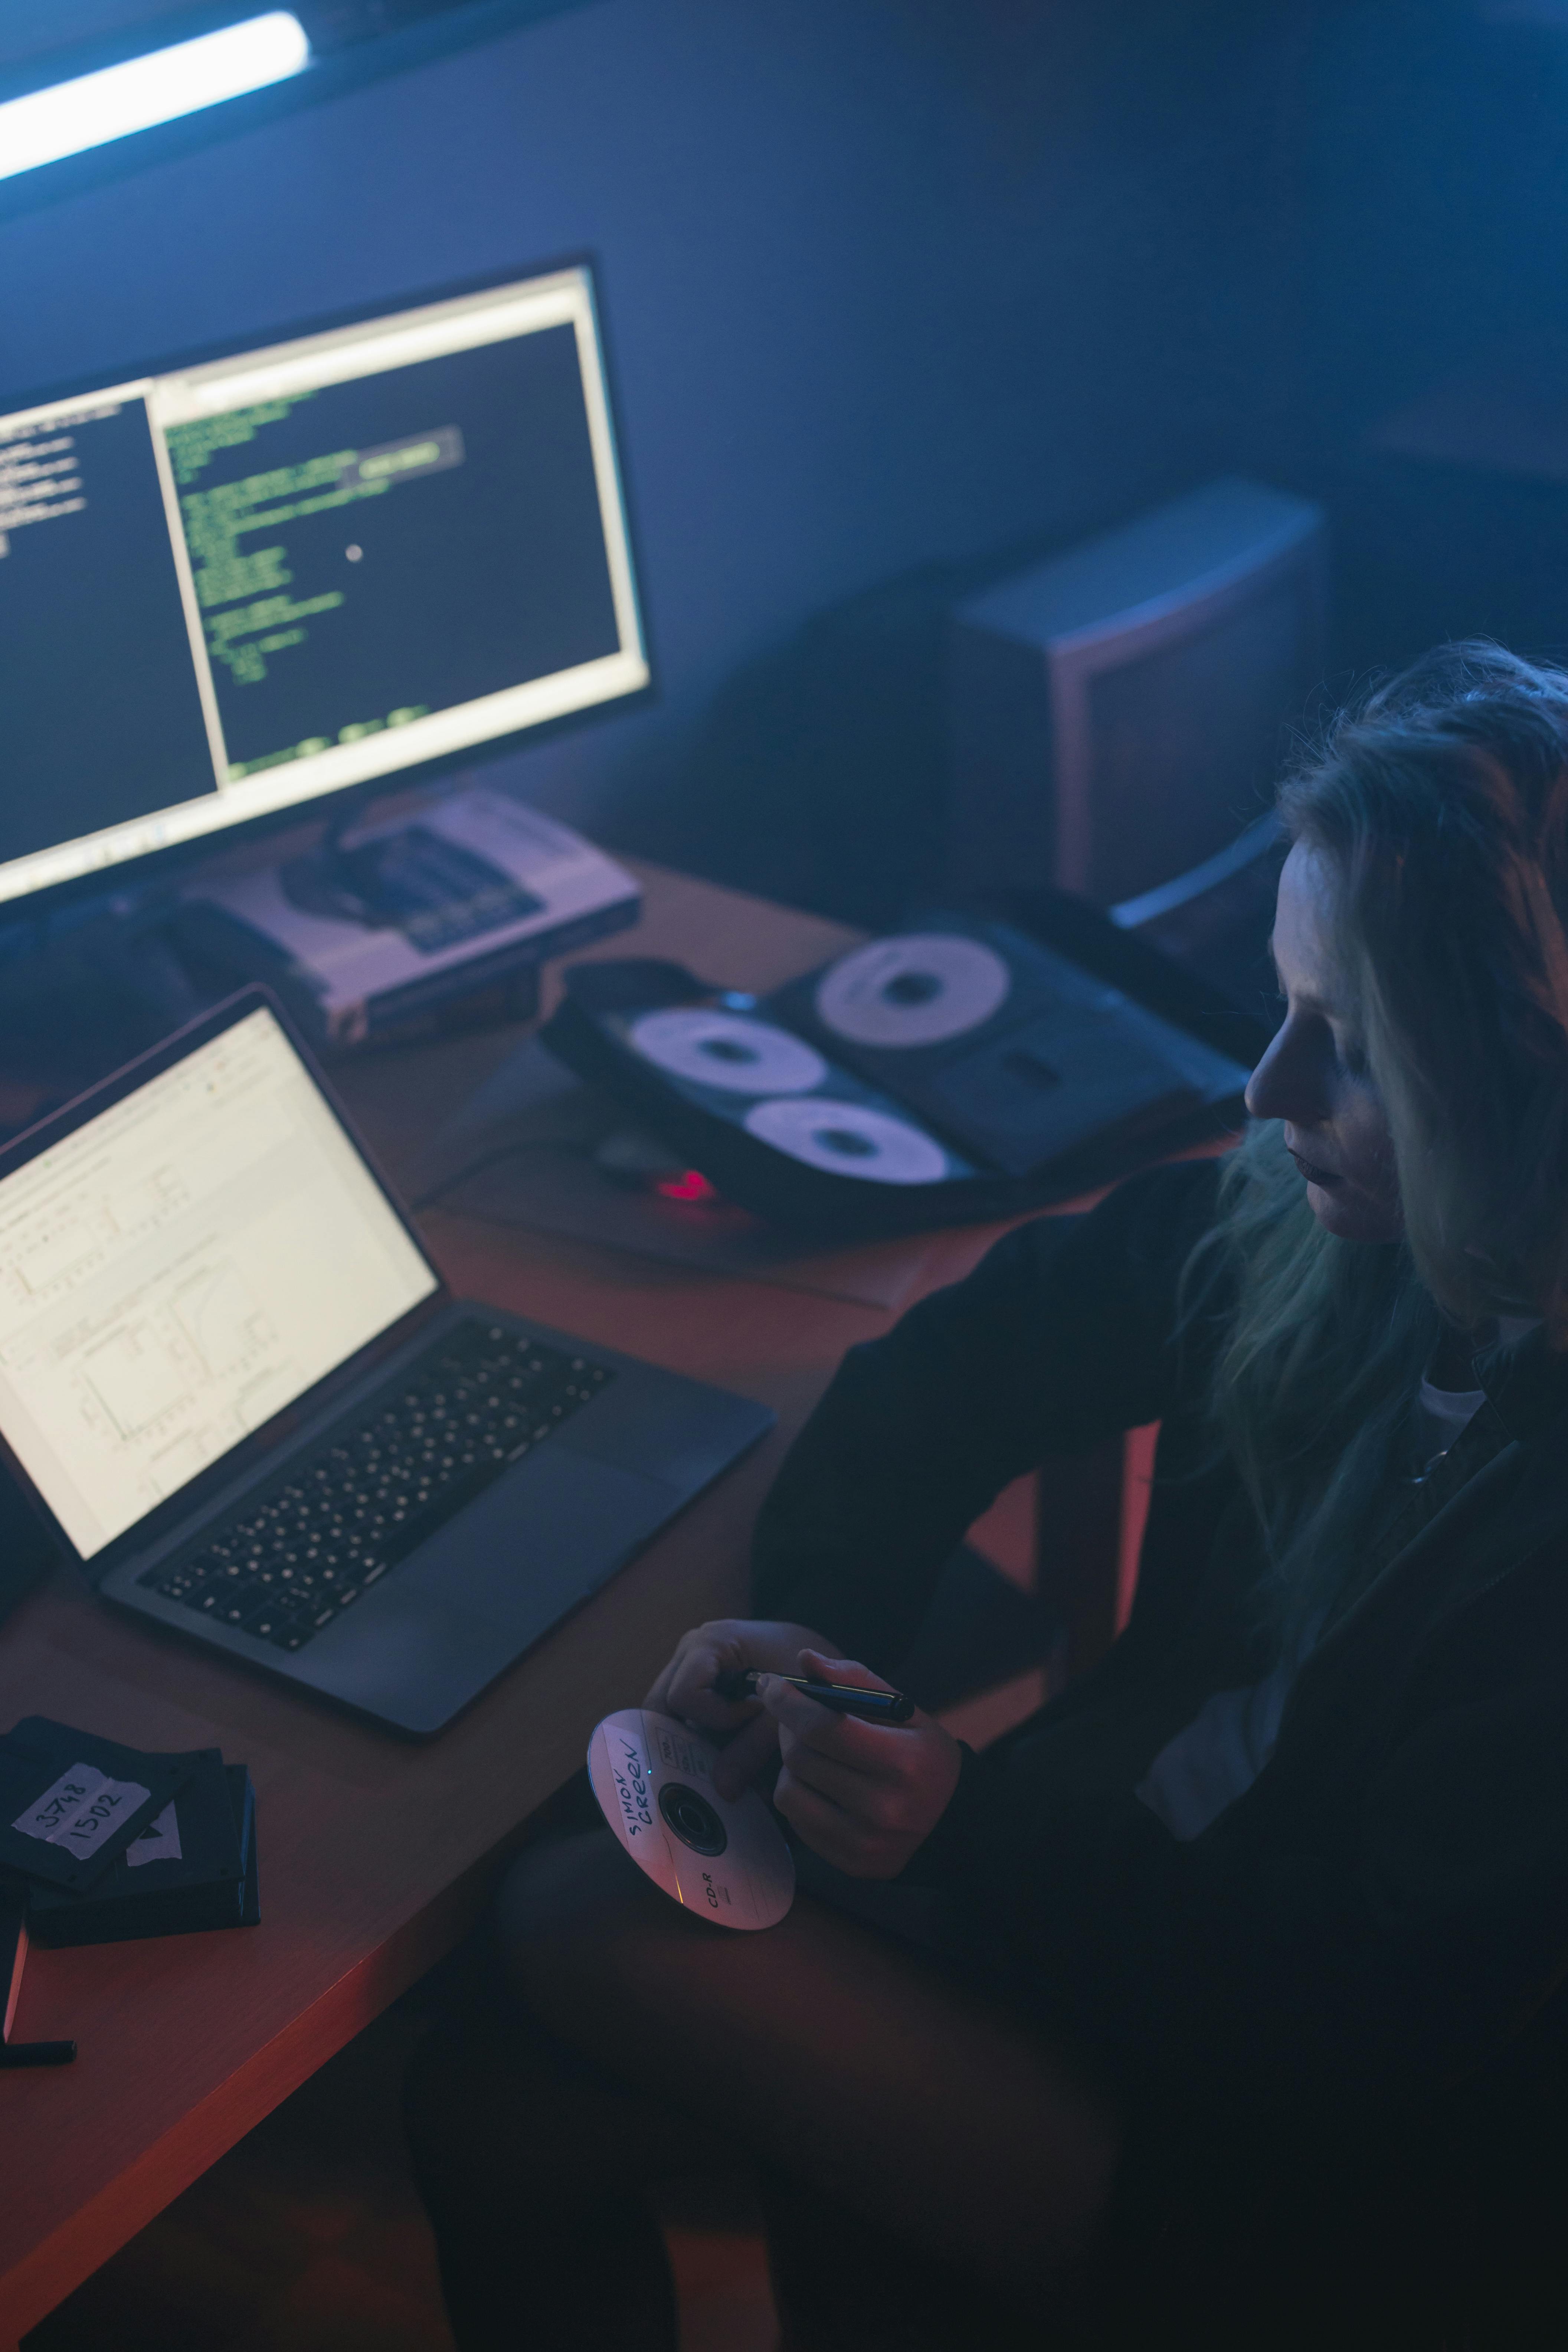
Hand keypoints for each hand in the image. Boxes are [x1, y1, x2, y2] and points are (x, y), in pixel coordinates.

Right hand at [643, 1618, 833, 1798]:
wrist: (818, 1661)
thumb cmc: (803, 1675)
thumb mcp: (782, 1715)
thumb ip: (751, 1751)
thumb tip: (721, 1792)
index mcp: (709, 1643)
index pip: (685, 1695)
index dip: (716, 1717)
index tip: (753, 1716)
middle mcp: (690, 1651)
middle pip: (663, 1706)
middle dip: (687, 1740)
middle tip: (721, 1759)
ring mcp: (690, 1667)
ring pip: (671, 1717)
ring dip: (698, 1744)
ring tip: (735, 1759)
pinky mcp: (698, 1686)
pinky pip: (688, 1719)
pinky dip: (708, 1740)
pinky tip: (735, 1755)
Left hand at [761, 1650, 962, 1879]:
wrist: (953, 1822)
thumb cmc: (924, 1755)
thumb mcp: (903, 1710)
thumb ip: (855, 1680)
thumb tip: (804, 1661)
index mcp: (901, 1761)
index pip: (824, 1728)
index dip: (788, 1702)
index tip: (772, 1683)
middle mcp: (883, 1807)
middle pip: (801, 1758)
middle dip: (787, 1727)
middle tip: (794, 1714)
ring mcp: (864, 1841)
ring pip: (788, 1792)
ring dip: (789, 1764)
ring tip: (811, 1751)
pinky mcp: (849, 1863)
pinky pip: (795, 1822)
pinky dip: (798, 1795)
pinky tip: (819, 1783)